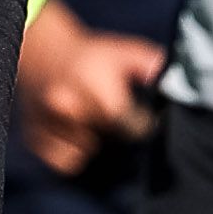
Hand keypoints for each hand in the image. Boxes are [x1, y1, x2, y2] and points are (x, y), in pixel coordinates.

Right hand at [17, 0, 165, 175]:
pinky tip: (75, 131)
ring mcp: (50, 124)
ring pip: (88, 153)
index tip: (145, 119)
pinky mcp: (36, 137)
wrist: (42, 52)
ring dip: (95, 142)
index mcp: (96, 86)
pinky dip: (73, 152)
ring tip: (92, 118)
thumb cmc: (92, 56)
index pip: (132, 125)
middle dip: (118, 130)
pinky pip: (65, 161)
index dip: (143, 124)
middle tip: (114, 112)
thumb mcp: (125, 52)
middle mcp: (70, 107)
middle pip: (110, 139)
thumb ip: (153, 66)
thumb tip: (176, 85)